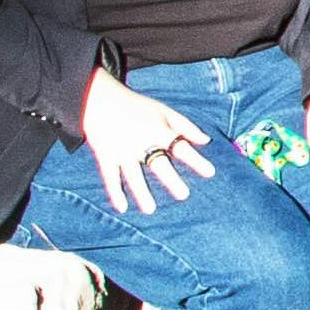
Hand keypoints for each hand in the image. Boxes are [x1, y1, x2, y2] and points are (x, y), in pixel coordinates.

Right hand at [78, 71, 214, 215]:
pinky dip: (115, 192)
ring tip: (151, 210)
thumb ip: (186, 126)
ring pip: (133, 174)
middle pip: (157, 163)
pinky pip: (110, 176)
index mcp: (158, 130)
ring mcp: (122, 150)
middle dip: (170, 179)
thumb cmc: (137, 106)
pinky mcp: (105, 155)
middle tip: (184, 195)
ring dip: (141, 192)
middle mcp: (141, 142)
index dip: (196, 159)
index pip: (180, 146)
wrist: (99, 99)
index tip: (210, 173)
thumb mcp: (164, 110)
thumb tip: (206, 140)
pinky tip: (123, 207)